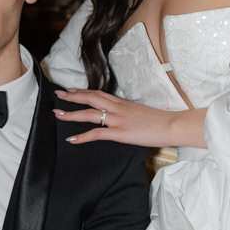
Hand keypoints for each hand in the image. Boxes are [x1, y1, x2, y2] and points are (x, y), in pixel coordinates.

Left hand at [55, 89, 191, 147]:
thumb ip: (128, 112)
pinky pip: (96, 133)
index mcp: (123, 103)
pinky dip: (82, 136)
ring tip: (58, 114)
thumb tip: (122, 115)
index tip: (71, 90)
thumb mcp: (141, 112)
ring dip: (72, 114)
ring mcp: (117, 120)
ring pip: (89, 114)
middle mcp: (117, 108)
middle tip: (58, 94)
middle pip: (90, 98)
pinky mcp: (120, 133)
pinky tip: (71, 139)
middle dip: (72, 96)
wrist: (171, 125)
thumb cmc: (160, 121)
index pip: (99, 93)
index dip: (83, 91)